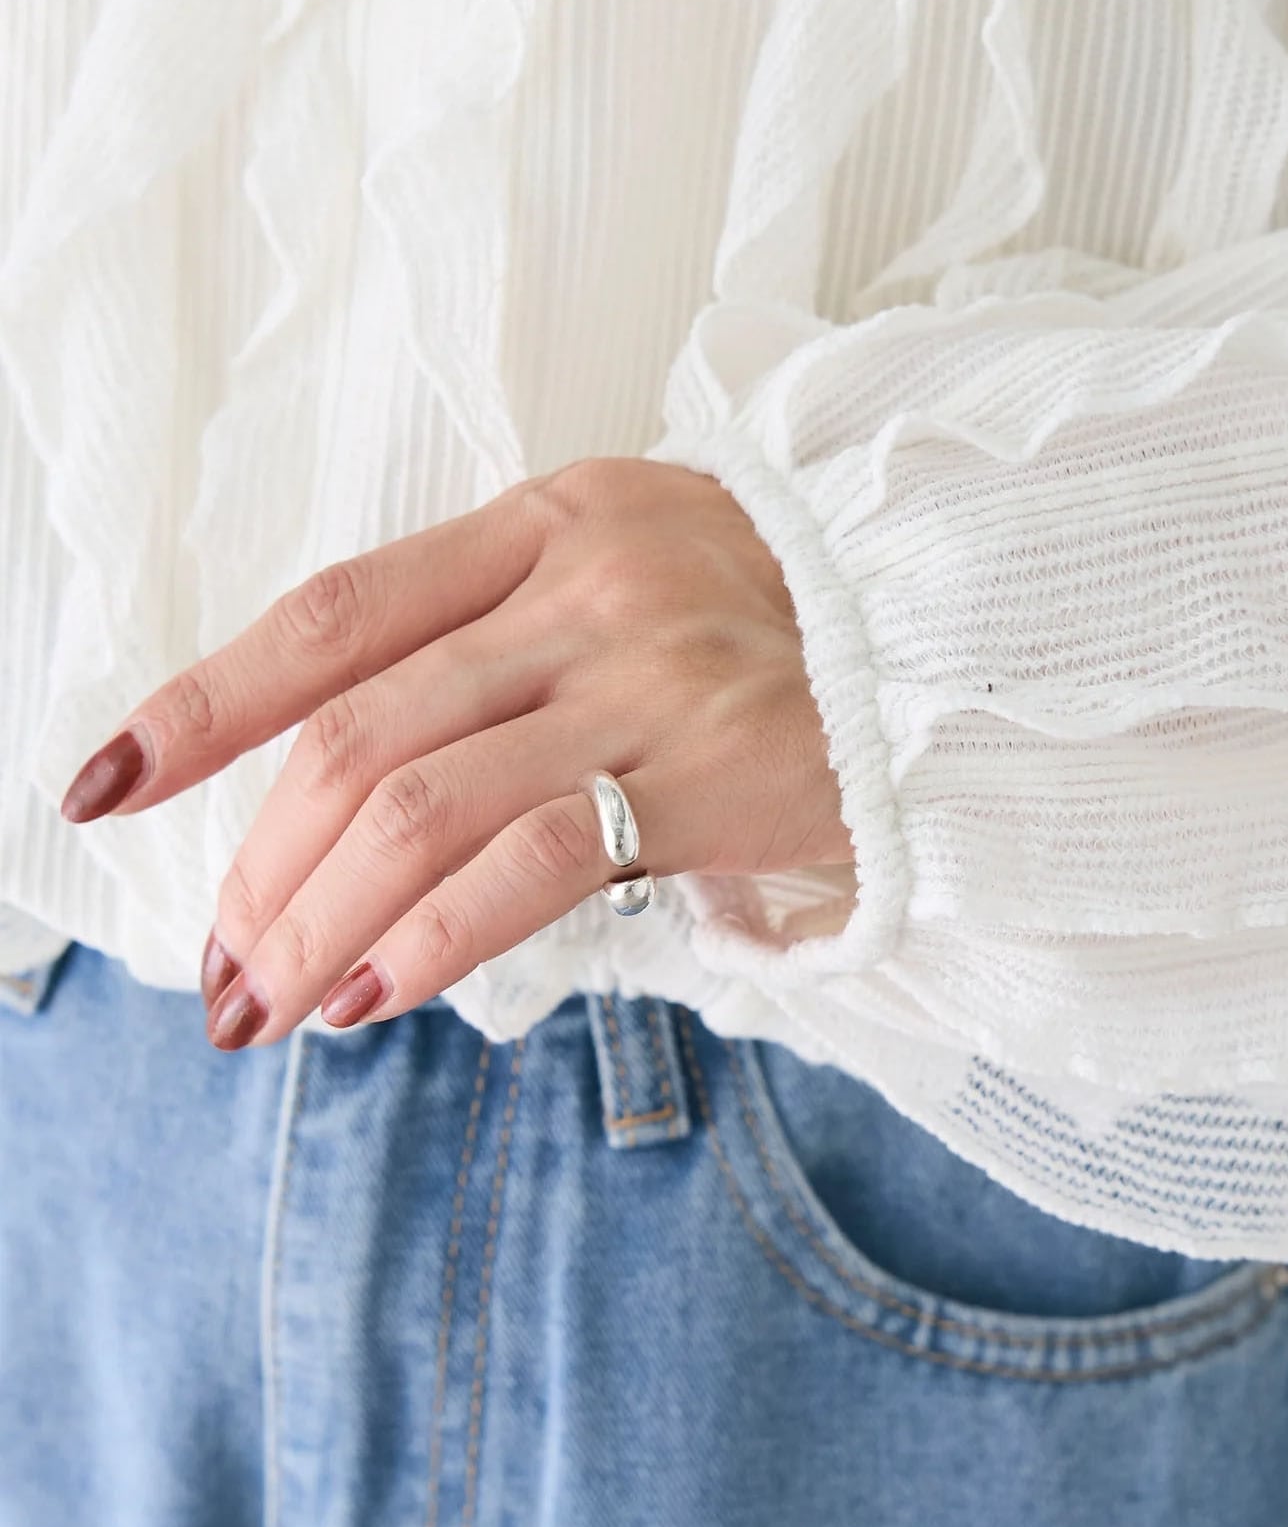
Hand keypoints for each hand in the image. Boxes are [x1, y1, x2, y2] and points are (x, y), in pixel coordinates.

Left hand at [57, 458, 851, 1048]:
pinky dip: (427, 941)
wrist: (942, 631)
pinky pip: (532, 864)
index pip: (337, 614)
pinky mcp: (708, 773)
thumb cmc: (771, 619)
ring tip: (272, 1003)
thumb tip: (351, 787)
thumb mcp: (630, 570)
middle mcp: (584, 589)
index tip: (107, 781)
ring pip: (423, 807)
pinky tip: (372, 994)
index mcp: (547, 523)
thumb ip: (502, 638)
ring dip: (317, 922)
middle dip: (261, 867)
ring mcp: (647, 679)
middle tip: (221, 964)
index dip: (206, 702)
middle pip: (360, 736)